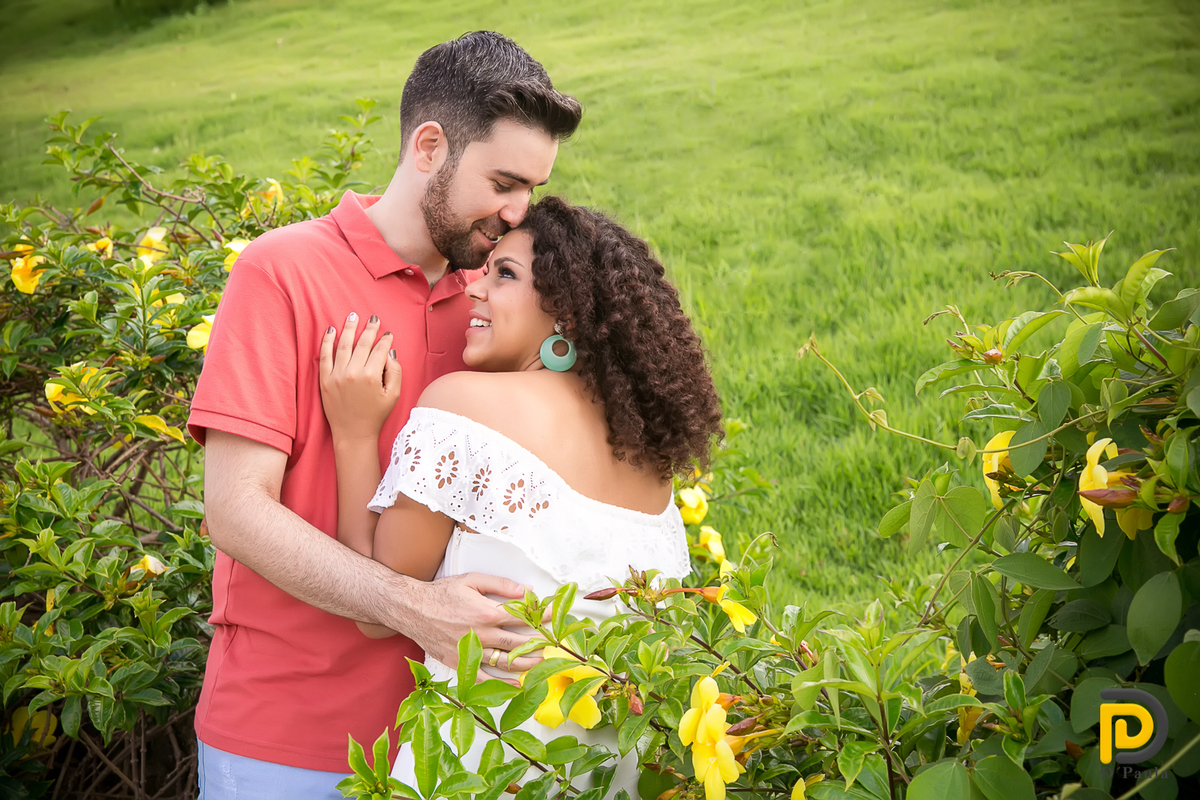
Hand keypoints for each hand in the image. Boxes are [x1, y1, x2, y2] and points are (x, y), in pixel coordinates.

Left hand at [319, 313, 400, 442]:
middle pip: (363, 344)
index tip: (388, 334)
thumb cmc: (376, 416)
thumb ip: (395, 372)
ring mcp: (337, 376)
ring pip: (343, 345)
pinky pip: (324, 356)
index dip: (385, 340)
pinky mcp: (325, 380)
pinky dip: (327, 342)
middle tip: (374, 318)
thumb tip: (390, 353)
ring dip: (349, 328)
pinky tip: (331, 330)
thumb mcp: (394, 395)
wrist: (353, 433)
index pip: (380, 350)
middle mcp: (353, 373)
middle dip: (370, 329)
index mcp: (371, 376)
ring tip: (353, 316)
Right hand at [403, 573, 543, 684]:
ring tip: (545, 663)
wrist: (412, 609)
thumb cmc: (442, 593)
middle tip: (557, 644)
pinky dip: (501, 683)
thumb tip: (526, 591)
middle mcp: (481, 634)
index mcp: (487, 612)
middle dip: (541, 643)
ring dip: (528, 664)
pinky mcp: (460, 663)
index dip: (543, 617)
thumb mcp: (472, 580)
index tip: (557, 617)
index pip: (523, 617)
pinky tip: (516, 683)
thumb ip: (501, 584)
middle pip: (519, 642)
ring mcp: (471, 651)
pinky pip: (484, 678)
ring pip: (506, 662)